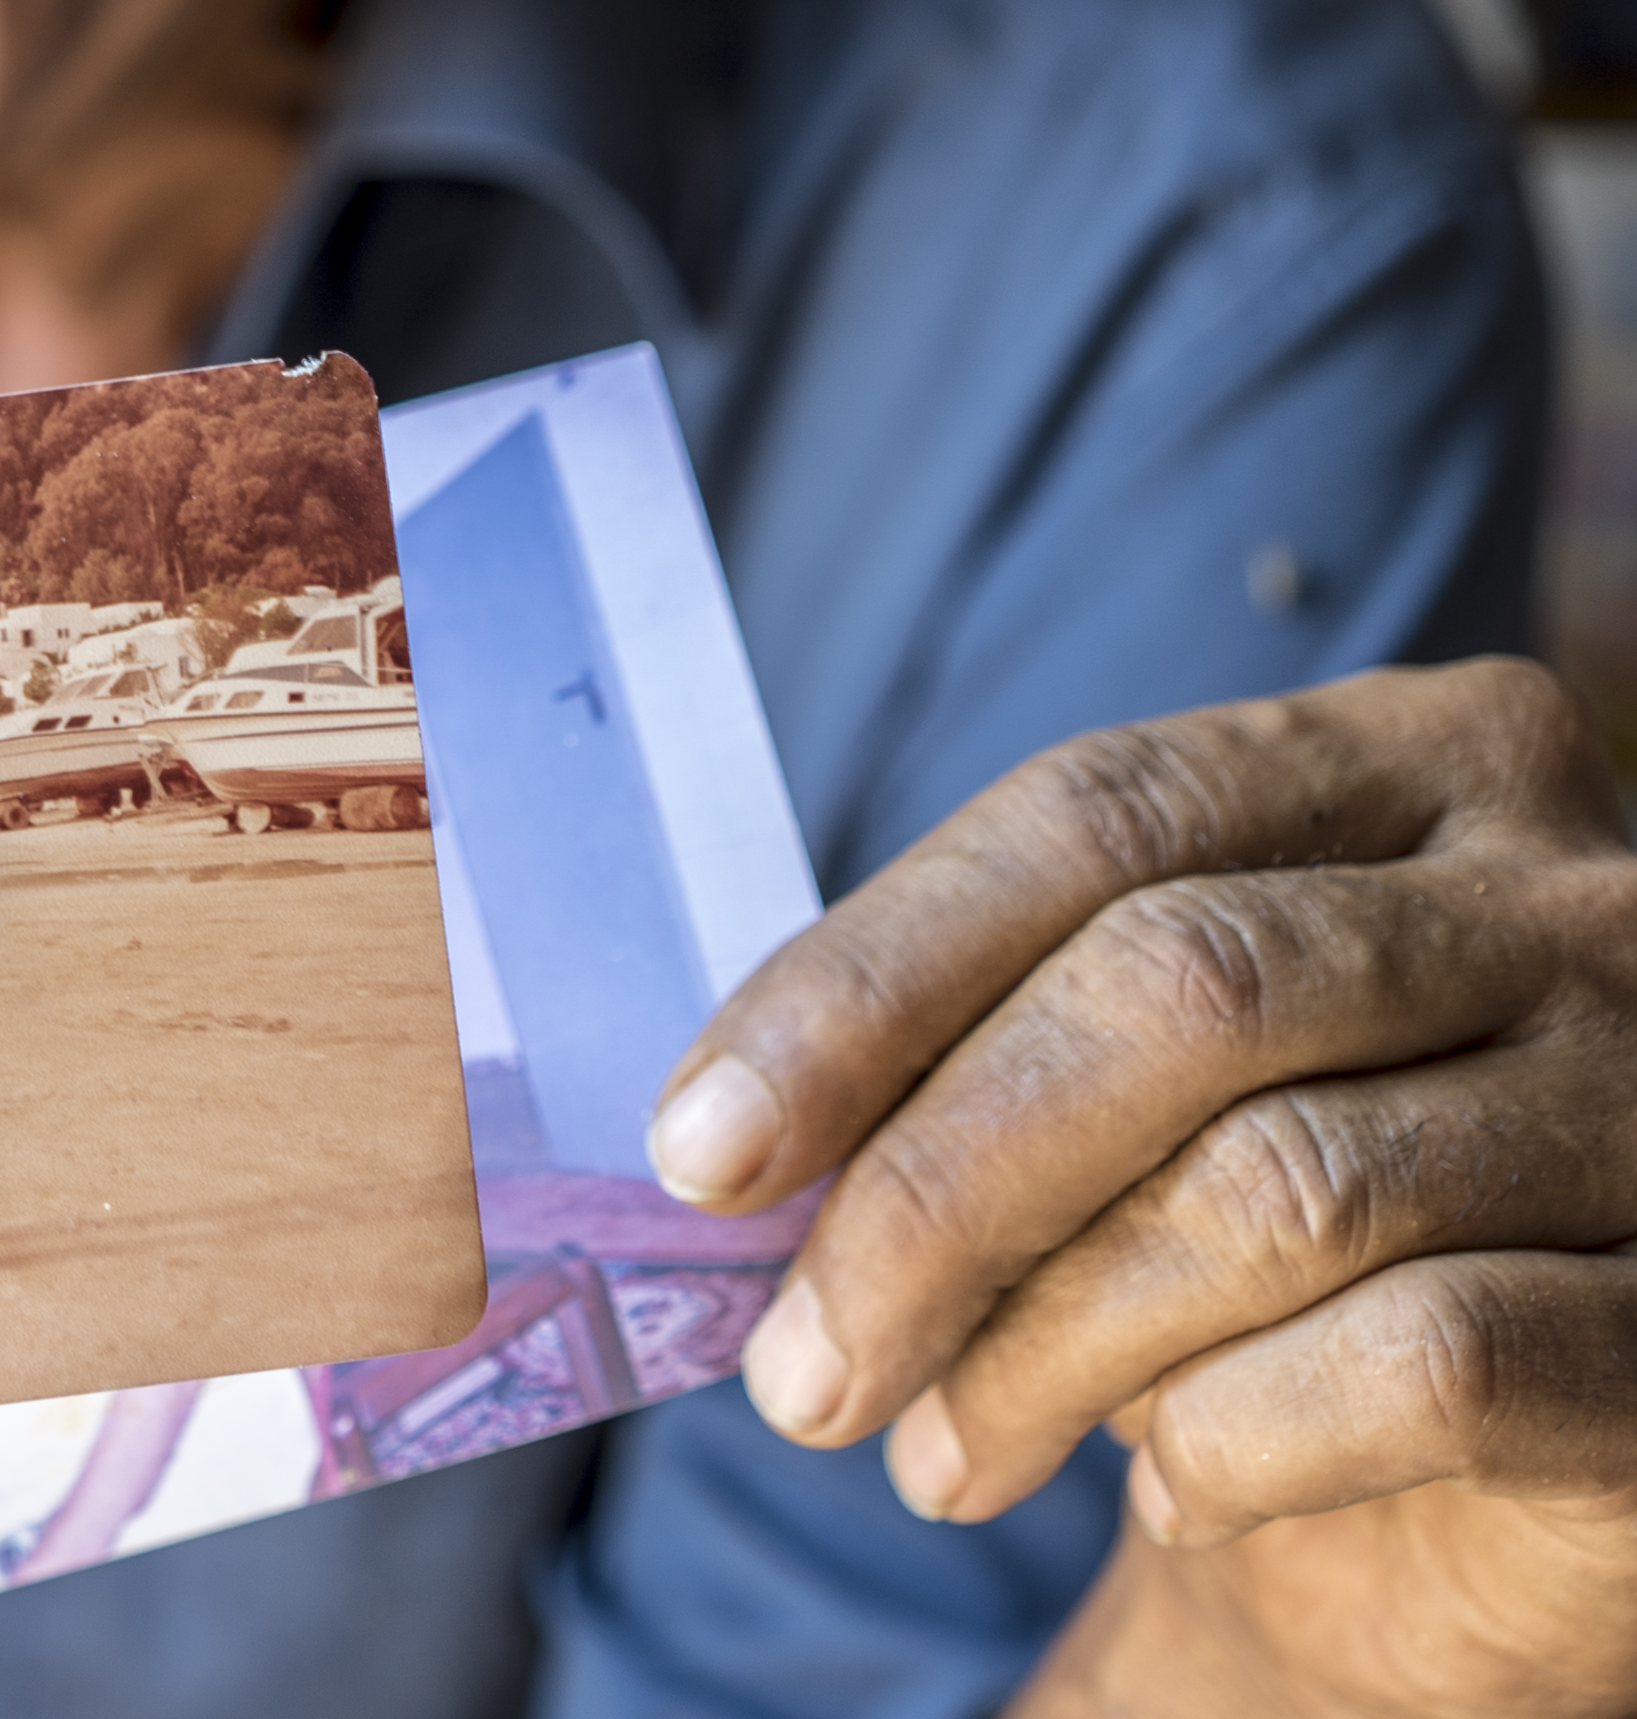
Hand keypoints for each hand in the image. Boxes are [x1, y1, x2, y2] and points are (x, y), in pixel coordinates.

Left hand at [645, 661, 1636, 1715]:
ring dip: (1046, 1351)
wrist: (1505, 1472)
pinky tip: (1171, 1486)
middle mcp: (1573, 896)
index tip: (702, 1147)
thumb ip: (975, 1052)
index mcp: (1412, 765)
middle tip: (798, 1364)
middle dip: (932, 1193)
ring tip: (938, 1450)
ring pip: (1279, 1188)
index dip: (870, 980)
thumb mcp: (1131, 1088)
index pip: (1093, 815)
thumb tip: (728, 1137)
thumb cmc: (1281, 1232)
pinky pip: (1424, 1361)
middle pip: (1173, 985)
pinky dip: (1235, 1438)